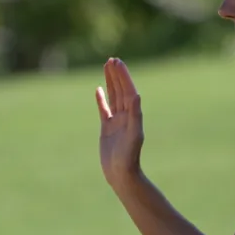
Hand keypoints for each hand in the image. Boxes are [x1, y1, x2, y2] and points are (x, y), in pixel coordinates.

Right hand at [96, 58, 143, 187]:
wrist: (122, 175)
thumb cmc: (129, 157)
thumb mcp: (133, 135)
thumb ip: (135, 114)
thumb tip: (136, 95)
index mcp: (133, 115)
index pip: (128, 91)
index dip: (123, 76)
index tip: (117, 62)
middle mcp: (126, 116)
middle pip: (121, 90)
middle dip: (117, 75)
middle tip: (112, 59)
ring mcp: (116, 122)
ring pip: (113, 97)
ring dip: (111, 82)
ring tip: (107, 67)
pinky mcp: (107, 129)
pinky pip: (104, 110)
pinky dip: (101, 100)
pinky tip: (98, 90)